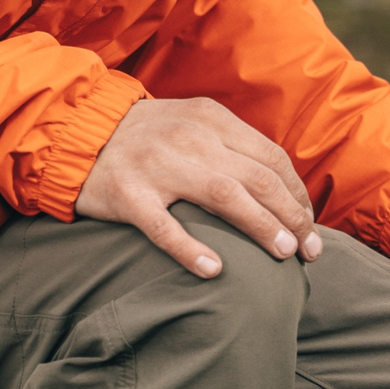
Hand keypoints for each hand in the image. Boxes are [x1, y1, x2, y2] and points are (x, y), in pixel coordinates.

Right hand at [74, 97, 322, 276]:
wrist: (79, 132)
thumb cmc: (148, 136)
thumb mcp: (193, 123)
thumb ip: (232, 145)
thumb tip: (282, 186)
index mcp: (211, 118)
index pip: (271, 158)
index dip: (297, 193)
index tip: (310, 224)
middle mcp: (190, 138)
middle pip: (257, 178)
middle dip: (291, 216)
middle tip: (310, 251)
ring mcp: (158, 166)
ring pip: (223, 196)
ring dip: (260, 226)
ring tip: (283, 254)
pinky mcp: (128, 195)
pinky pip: (164, 227)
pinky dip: (191, 249)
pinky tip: (215, 270)